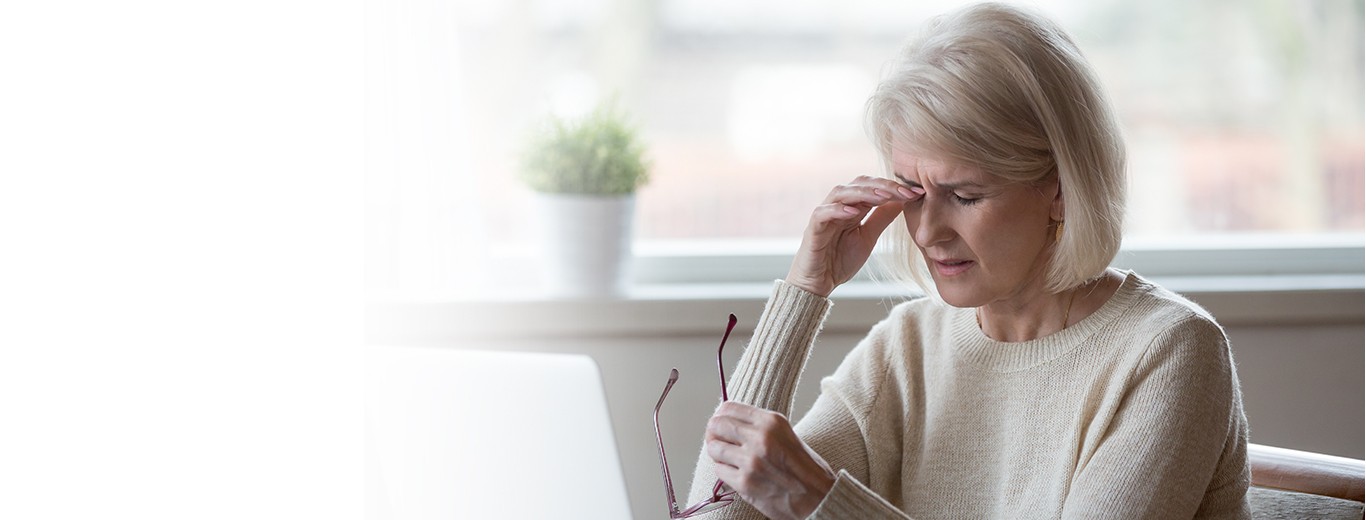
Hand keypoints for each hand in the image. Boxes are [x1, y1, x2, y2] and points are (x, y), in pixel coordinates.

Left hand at [705, 402, 836, 519]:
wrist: (818, 498)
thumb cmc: (804, 468)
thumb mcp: (785, 434)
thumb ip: (758, 426)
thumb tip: (728, 421)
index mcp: (771, 421)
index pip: (729, 407)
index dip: (720, 416)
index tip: (720, 423)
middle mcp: (760, 438)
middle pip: (717, 425)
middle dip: (714, 433)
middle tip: (718, 440)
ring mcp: (751, 461)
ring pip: (714, 448)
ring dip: (718, 453)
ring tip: (729, 458)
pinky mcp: (745, 483)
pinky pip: (719, 470)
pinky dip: (724, 471)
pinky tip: (737, 473)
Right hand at [786, 176, 922, 296]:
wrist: (818, 284)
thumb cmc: (839, 261)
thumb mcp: (868, 238)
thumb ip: (881, 218)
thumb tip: (902, 201)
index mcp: (852, 207)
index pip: (873, 187)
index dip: (894, 187)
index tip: (917, 193)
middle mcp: (838, 206)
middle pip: (858, 184)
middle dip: (883, 186)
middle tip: (905, 191)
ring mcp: (824, 216)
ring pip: (841, 193)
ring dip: (863, 192)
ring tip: (883, 196)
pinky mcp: (812, 229)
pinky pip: (822, 214)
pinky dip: (836, 210)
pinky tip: (853, 211)